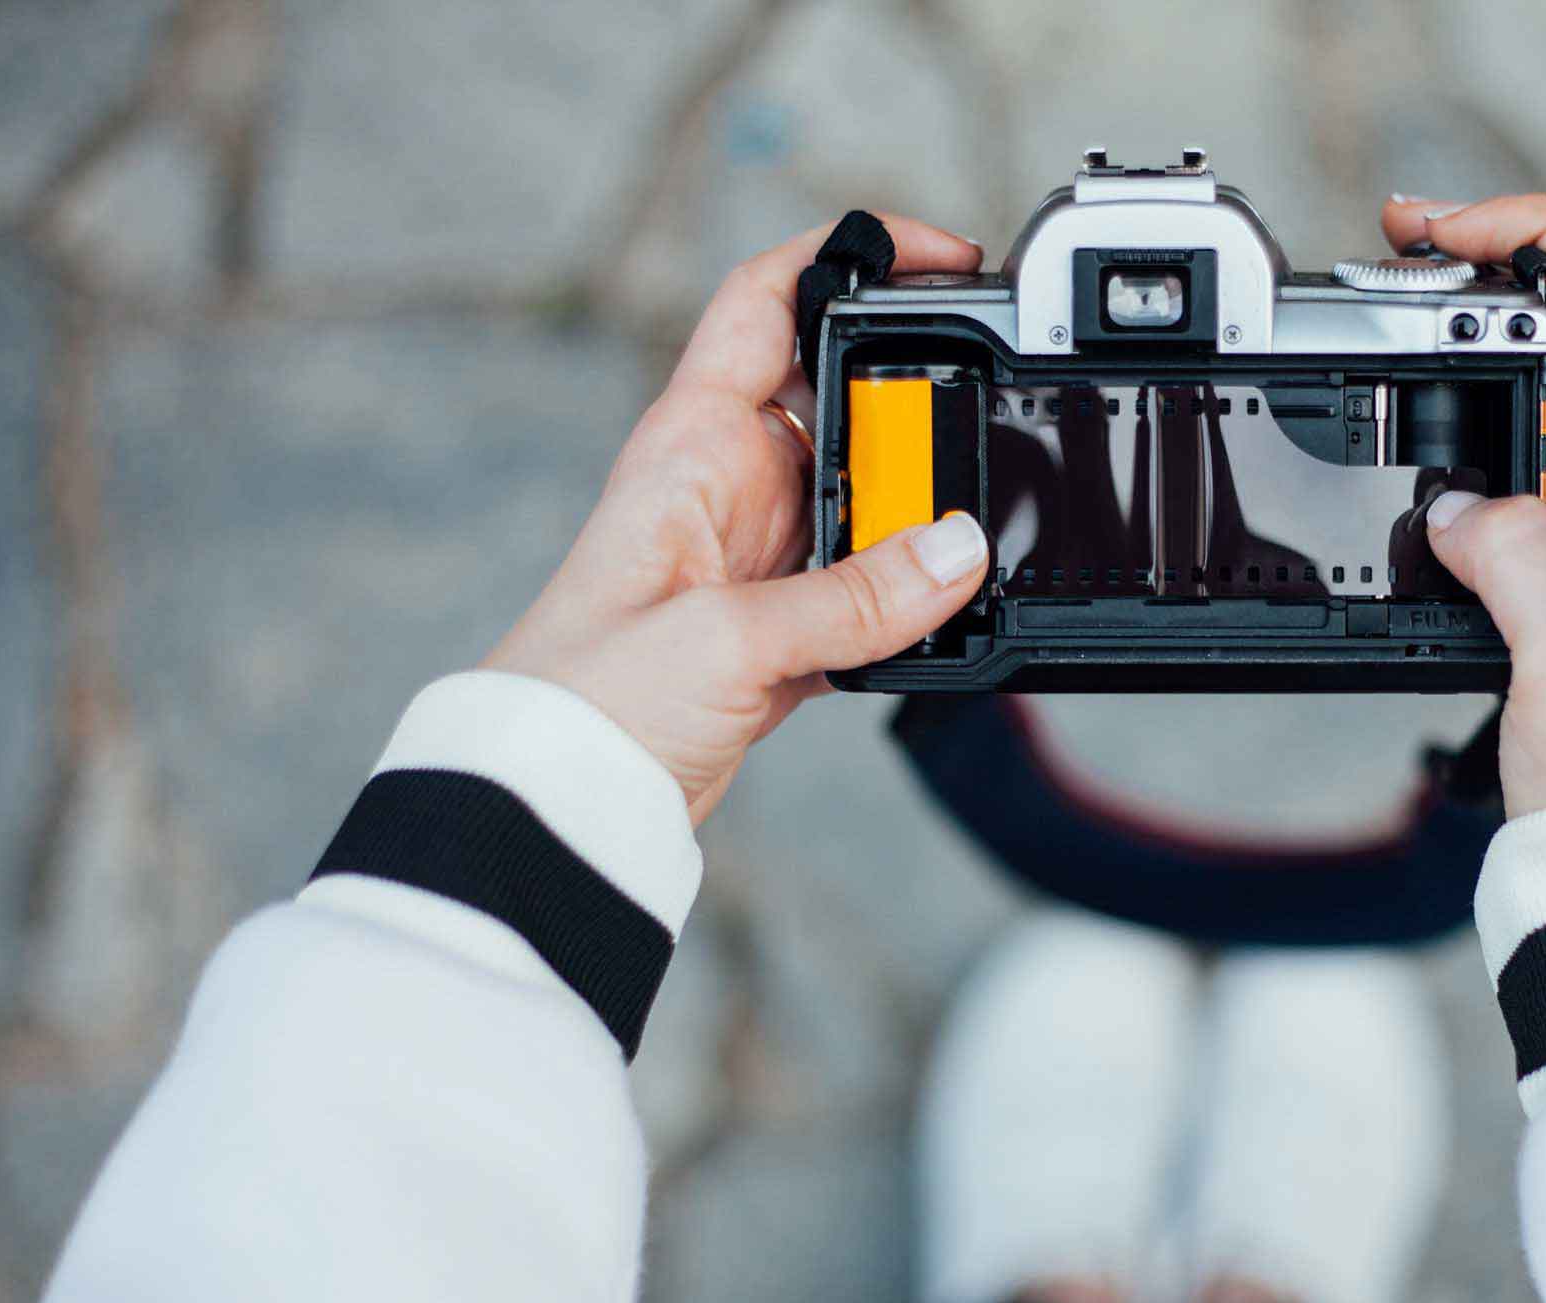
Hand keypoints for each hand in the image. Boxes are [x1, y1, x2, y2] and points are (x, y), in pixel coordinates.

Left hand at [483, 216, 990, 823]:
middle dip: (917, 401)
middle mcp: (726, 485)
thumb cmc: (590, 701)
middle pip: (842, 398)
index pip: (771, 299)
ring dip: (920, 514)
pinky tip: (950, 619)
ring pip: (866, 499)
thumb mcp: (729, 637)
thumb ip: (854, 598)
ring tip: (981, 532)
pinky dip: (913, 601)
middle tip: (988, 416)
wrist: (557, 805)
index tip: (941, 259)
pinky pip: (869, 590)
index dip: (850, 255)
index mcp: (692, 444)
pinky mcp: (776, 633)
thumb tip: (960, 552)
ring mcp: (755, 559)